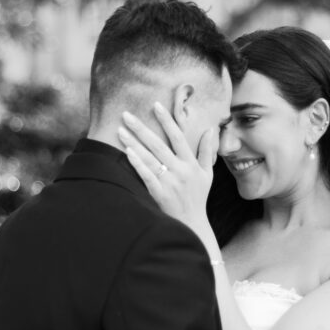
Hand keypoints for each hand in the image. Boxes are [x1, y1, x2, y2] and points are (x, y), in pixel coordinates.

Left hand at [117, 102, 217, 240]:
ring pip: (149, 158)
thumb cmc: (198, 197)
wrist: (192, 224)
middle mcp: (180, 170)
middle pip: (159, 144)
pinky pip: (146, 175)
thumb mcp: (207, 174)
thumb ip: (207, 151)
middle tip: (126, 114)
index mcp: (191, 163)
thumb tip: (209, 130)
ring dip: (134, 142)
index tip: (156, 105)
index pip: (178, 136)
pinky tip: (127, 152)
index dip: (167, 120)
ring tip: (120, 130)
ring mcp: (169, 182)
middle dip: (142, 127)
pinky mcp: (159, 193)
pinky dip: (137, 163)